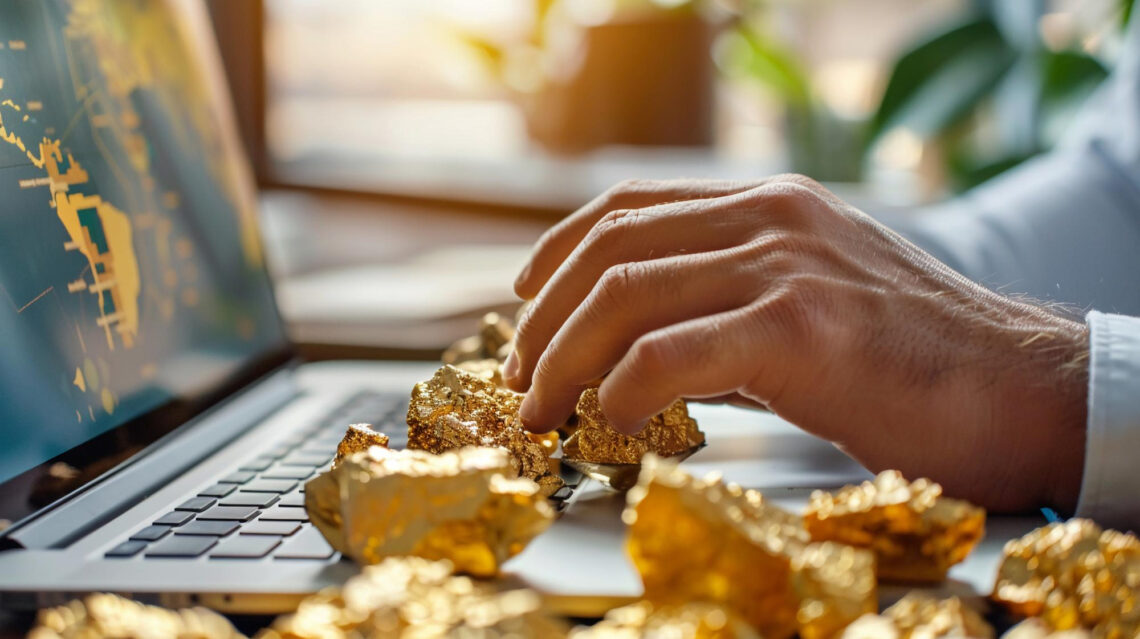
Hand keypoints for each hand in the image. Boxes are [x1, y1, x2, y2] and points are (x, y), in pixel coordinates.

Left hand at [503, 176, 1088, 511]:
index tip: (523, 304)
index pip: (629, 208)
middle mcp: (770, 218)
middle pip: (610, 252)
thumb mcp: (813, 304)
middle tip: (521, 381)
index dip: (559, 253)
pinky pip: (668, 351)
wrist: (1022, 390)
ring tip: (542, 414)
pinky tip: (610, 420)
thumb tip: (639, 356)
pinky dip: (620, 388)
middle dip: (544, 322)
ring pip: (624, 297)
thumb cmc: (915, 362)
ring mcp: (785, 265)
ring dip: (562, 361)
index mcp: (769, 205)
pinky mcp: (800, 326)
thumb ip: (730, 308)